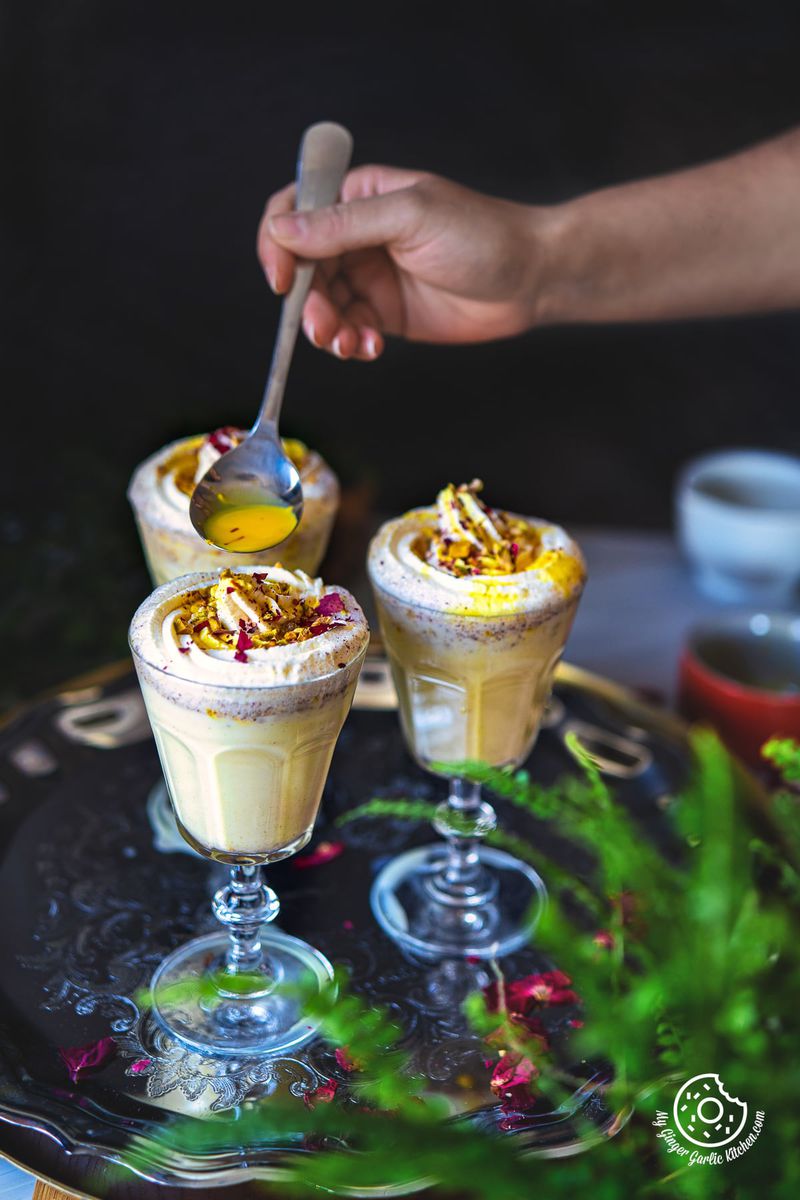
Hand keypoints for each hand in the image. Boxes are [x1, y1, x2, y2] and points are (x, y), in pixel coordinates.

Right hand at [257, 165, 542, 360]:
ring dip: (326, 329)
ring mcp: (370, 276)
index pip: (293, 212)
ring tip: (350, 344)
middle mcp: (357, 235)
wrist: (530, 279)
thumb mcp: (410, 218)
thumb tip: (282, 229)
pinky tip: (371, 348)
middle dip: (305, 303)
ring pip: (321, 305)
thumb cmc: (481, 234)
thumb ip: (345, 224)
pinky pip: (348, 329)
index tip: (281, 281)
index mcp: (358, 196)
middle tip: (324, 328)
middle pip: (301, 268)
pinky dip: (350, 343)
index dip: (277, 244)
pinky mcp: (385, 313)